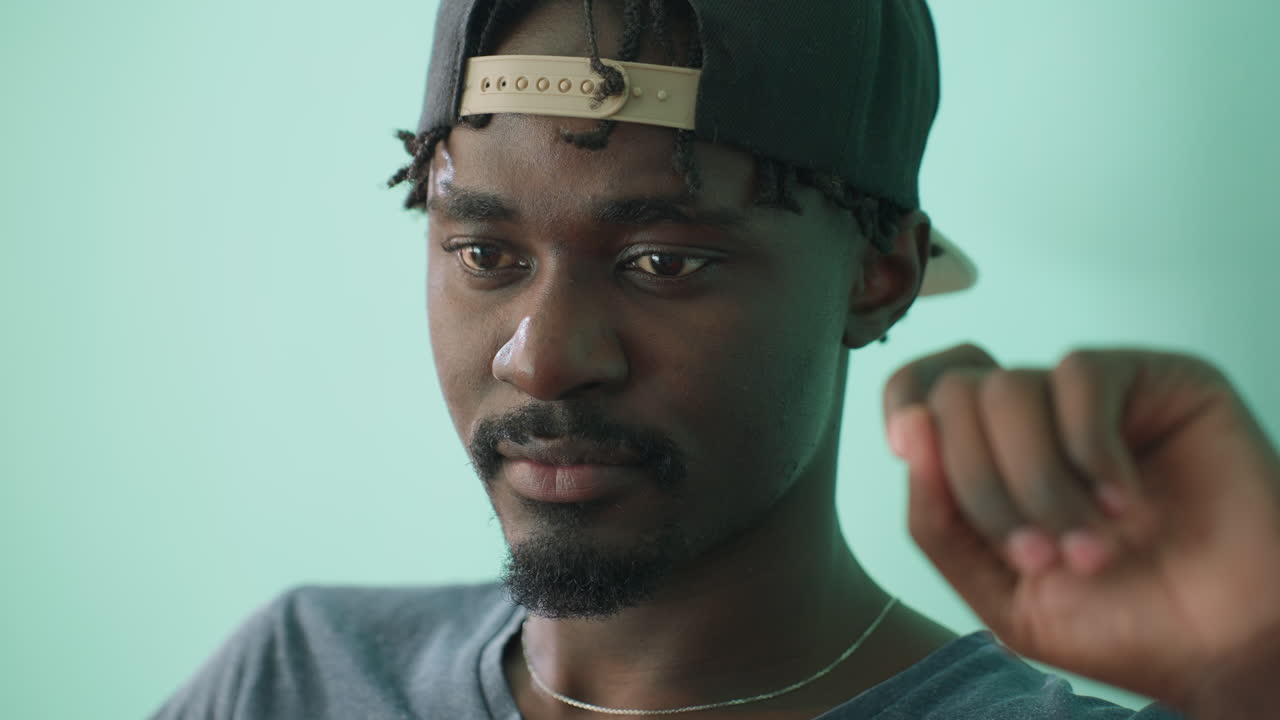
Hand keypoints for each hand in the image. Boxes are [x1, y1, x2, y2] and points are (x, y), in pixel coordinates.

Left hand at [883, 344, 1279, 709]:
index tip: (906, 450)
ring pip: (1009, 387)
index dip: (903, 405)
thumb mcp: (999, 594)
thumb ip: (939, 520)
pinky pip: (1079, 375)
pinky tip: (1126, 502)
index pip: (921, 389)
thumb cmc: (1119, 622)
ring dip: (1040, 482)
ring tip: (1092, 546)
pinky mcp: (1152, 378)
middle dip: (985, 487)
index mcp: (989, 458)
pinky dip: (1090, 450)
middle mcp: (1034, 418)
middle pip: (956, 395)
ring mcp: (1090, 396)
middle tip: (1041, 554)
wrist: (1223, 645)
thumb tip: (910, 433)